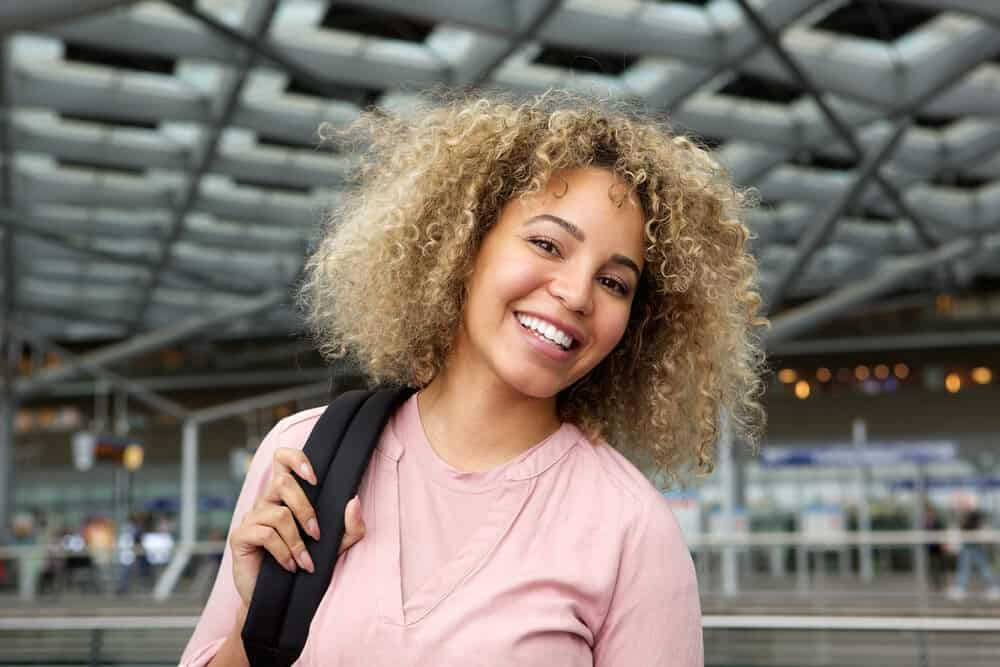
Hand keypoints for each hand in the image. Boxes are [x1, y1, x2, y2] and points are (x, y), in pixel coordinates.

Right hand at [229, 446, 366, 606]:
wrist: (278, 598)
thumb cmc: (306, 565)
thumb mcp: (337, 547)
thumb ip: (351, 527)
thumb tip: (354, 500)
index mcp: (286, 496)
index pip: (282, 459)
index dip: (296, 458)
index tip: (314, 478)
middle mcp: (266, 501)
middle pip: (282, 482)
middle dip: (305, 509)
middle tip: (317, 534)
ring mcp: (251, 517)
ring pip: (278, 514)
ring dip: (297, 541)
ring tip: (305, 562)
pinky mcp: (240, 536)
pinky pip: (266, 535)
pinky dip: (284, 552)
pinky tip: (290, 567)